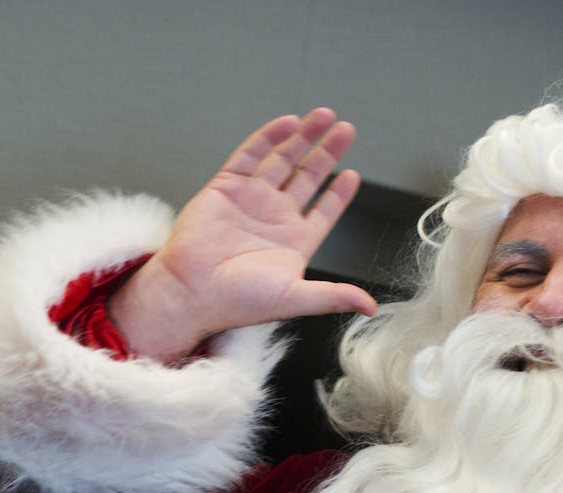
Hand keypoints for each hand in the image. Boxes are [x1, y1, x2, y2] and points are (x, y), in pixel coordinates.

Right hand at [110, 109, 377, 361]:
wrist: (192, 293)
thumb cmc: (238, 302)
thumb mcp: (295, 298)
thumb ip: (333, 296)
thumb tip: (370, 307)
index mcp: (294, 242)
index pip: (323, 211)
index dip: (339, 193)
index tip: (352, 174)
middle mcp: (274, 217)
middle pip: (308, 177)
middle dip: (327, 153)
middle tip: (346, 130)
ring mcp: (251, 199)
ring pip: (283, 160)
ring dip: (304, 138)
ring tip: (324, 116)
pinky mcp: (227, 186)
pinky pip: (252, 154)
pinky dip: (270, 137)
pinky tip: (289, 123)